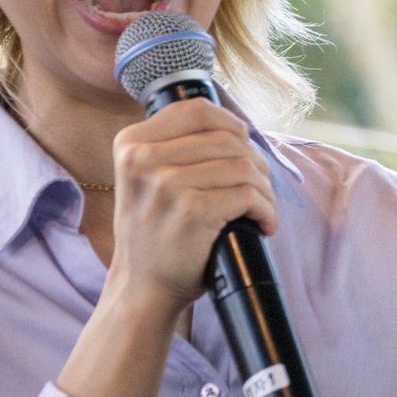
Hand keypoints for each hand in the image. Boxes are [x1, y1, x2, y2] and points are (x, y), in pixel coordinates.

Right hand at [104, 98, 277, 312]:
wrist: (143, 286)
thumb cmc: (155, 231)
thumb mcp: (146, 178)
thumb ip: (174, 147)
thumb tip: (236, 126)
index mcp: (131, 143)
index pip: (197, 110)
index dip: (231, 124)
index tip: (244, 147)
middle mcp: (142, 159)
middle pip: (227, 139)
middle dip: (255, 162)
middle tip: (259, 188)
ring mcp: (166, 185)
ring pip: (243, 166)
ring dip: (264, 189)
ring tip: (262, 207)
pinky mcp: (192, 211)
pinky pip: (248, 195)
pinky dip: (266, 209)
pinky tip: (263, 223)